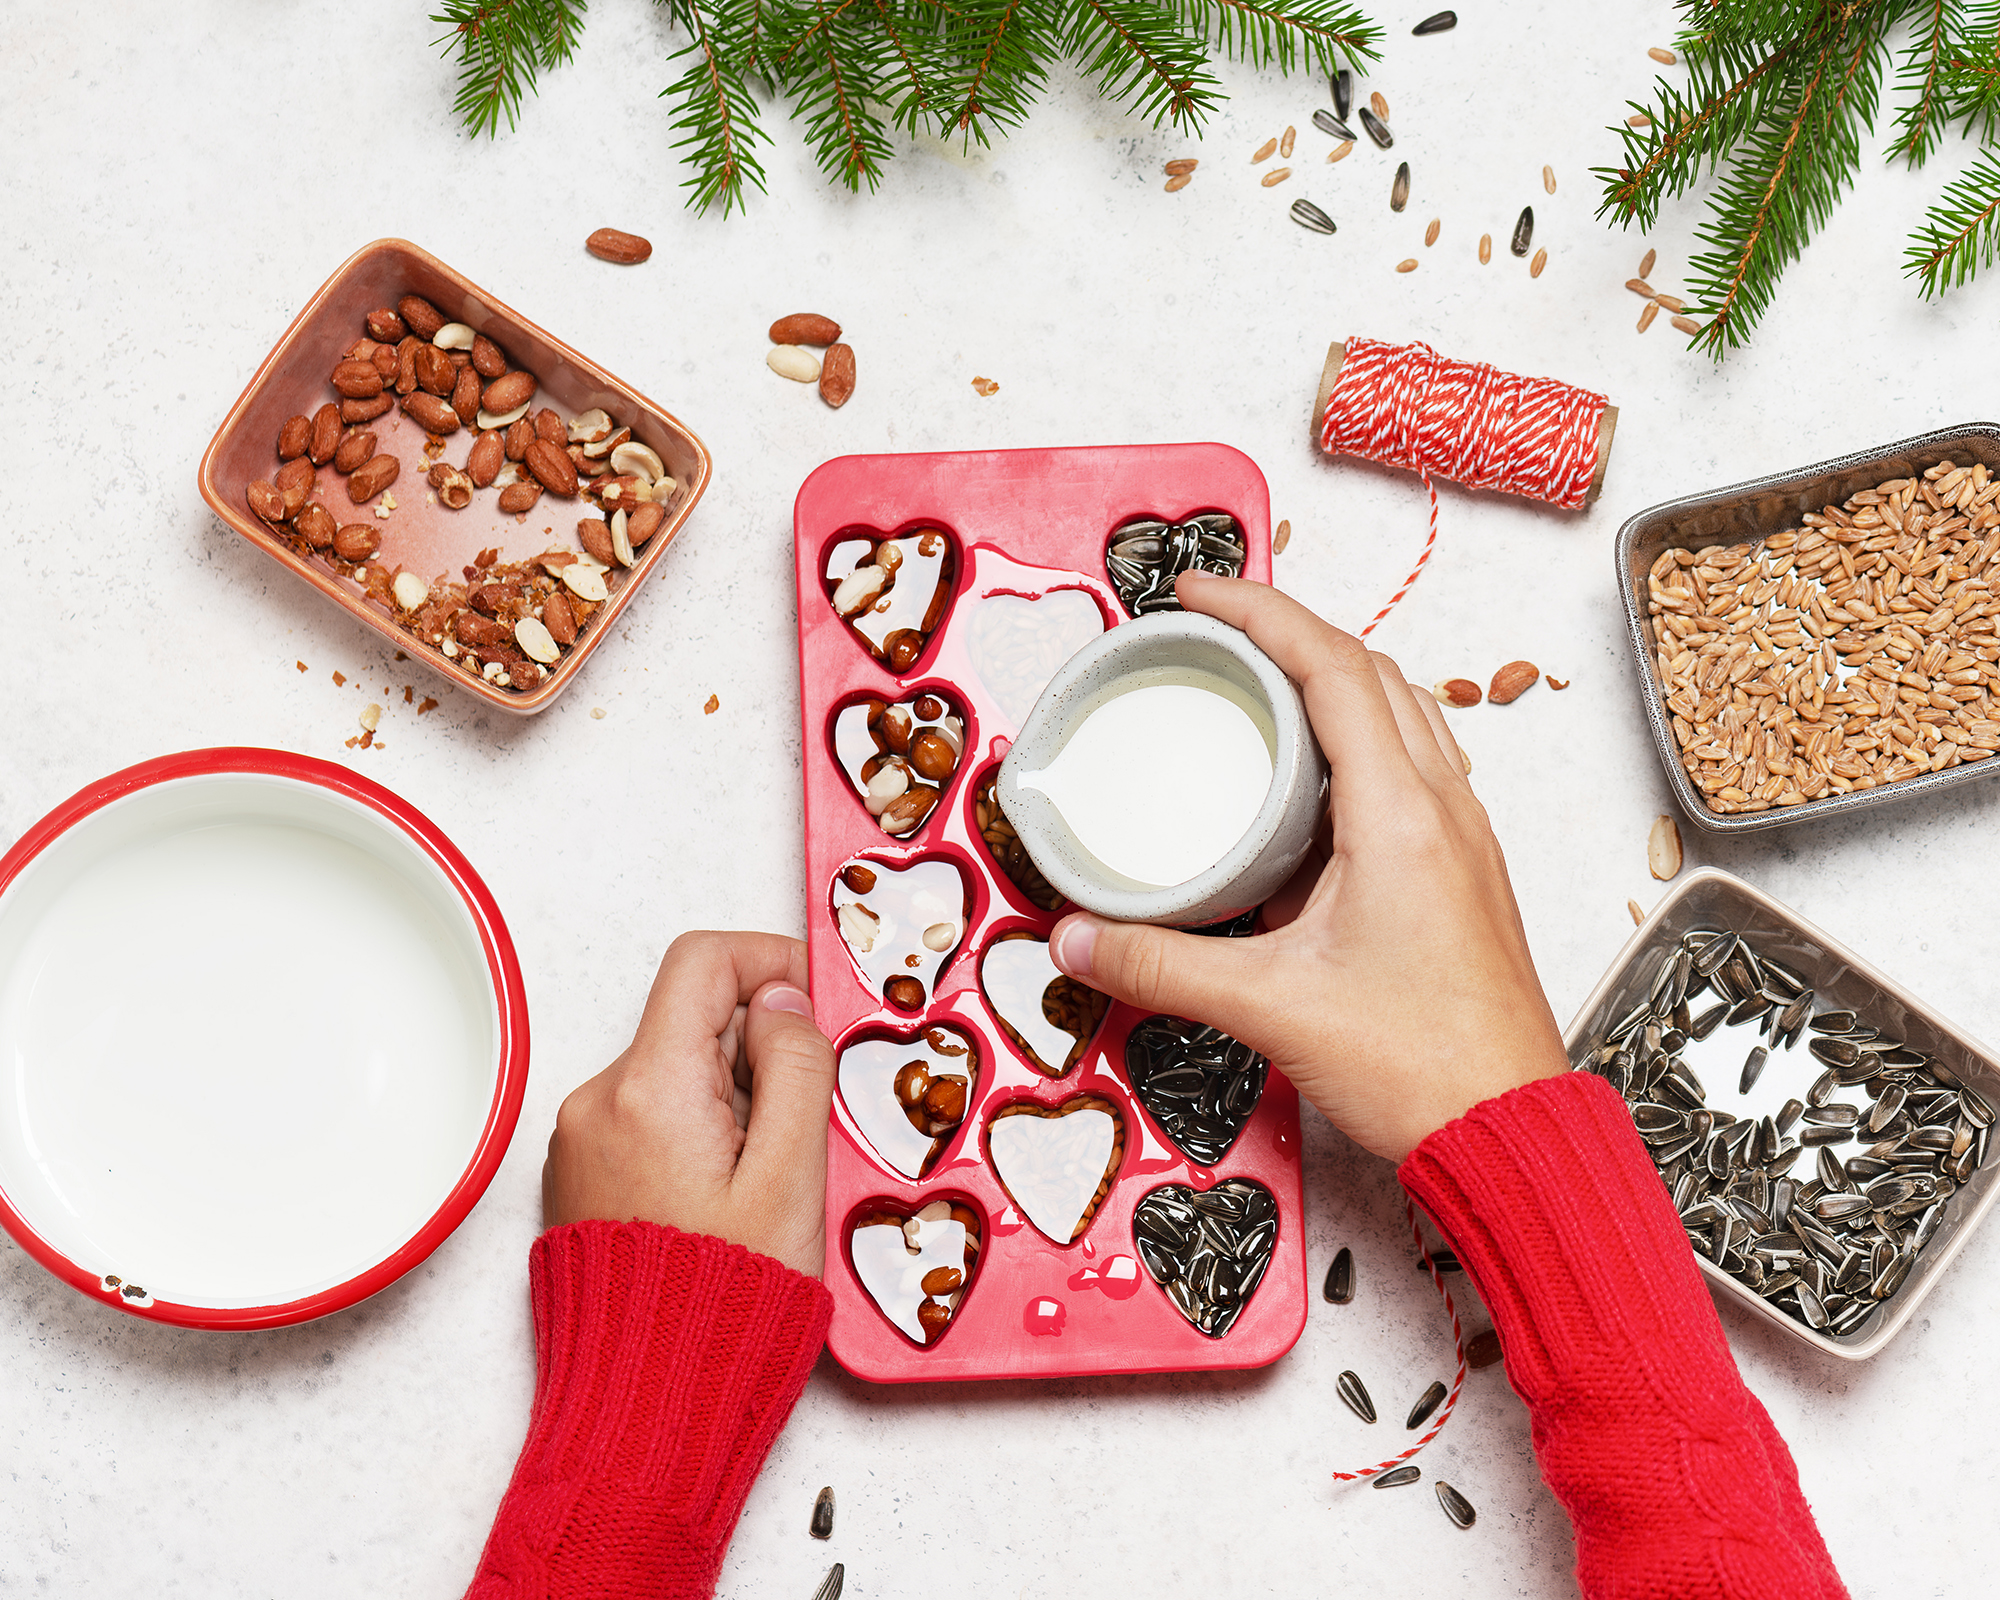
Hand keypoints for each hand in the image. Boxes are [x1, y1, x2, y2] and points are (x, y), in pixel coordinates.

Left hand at [543, 930, 835, 1276]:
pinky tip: (725, 1198)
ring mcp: (581, 1141)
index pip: (703, 961)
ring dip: (730, 1097)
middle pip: (691, 1018)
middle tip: (800, 1123)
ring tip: (761, 1179)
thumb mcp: (791, 1176)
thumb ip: (795, 1068)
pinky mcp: (581, 1176)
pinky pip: (650, 1117)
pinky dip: (698, 1133)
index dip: (771, 961)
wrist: (647, 1404)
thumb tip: (783, 999)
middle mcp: (597, 1102)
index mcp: (648, 1088)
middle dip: (758, 1049)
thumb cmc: (722, 1308)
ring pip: (674, 1071)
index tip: (814, 1001)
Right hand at [1048, 573, 1568, 1162]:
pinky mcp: (1461, 871)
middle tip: (1214, 629)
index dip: (1261, 612)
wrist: (1511, 1130)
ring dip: (1332, 678)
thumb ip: (1161, 965)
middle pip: (1372, 671)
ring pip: (1403, 713)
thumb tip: (1076, 937)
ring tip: (1258, 687)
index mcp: (1401, 815)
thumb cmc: (1423, 1066)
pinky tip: (1309, 784)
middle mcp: (1443, 808)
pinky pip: (1413, 766)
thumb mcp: (1270, 1008)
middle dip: (1289, 630)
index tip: (1197, 595)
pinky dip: (1359, 738)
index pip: (1332, 667)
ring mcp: (1462, 838)